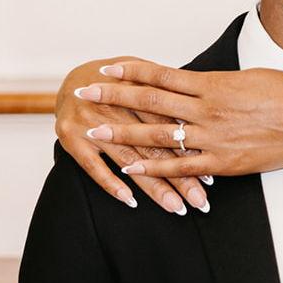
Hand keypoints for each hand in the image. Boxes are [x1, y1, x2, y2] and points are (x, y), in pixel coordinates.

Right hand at [57, 59, 212, 214]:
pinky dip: (111, 183)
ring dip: (154, 187)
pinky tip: (130, 200)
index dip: (192, 150)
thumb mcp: (143, 75)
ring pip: (130, 160)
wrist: (70, 78)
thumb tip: (203, 107)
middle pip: (155, 146)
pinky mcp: (72, 138)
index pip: (171, 126)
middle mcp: (117, 108)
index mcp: (138, 91)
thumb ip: (166, 90)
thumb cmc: (117, 81)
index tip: (212, 174)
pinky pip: (93, 165)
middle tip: (200, 200)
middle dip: (180, 176)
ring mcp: (94, 124)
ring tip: (175, 207)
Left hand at [65, 58, 282, 181]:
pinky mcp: (225, 163)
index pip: (162, 75)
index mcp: (216, 84)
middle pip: (150, 101)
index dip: (131, 71)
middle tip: (84, 92)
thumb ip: (221, 85)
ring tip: (95, 130)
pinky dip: (155, 169)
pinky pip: (181, 167)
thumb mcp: (254, 78)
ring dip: (123, 132)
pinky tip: (133, 168)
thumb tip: (200, 85)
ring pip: (158, 135)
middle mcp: (209, 109)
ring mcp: (215, 138)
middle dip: (113, 96)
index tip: (106, 67)